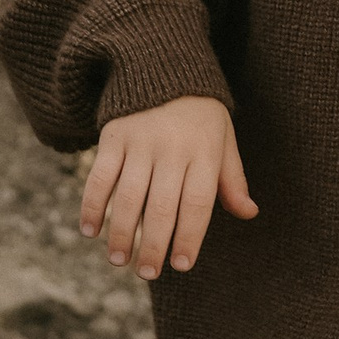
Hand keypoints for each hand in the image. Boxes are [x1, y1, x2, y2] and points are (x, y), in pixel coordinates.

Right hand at [81, 97, 257, 280]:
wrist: (162, 65)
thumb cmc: (199, 115)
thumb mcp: (223, 139)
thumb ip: (232, 179)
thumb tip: (249, 213)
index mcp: (204, 152)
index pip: (197, 205)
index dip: (189, 238)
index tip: (181, 266)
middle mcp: (172, 148)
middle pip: (161, 207)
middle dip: (153, 246)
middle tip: (147, 273)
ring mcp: (140, 141)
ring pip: (128, 197)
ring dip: (121, 233)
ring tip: (119, 260)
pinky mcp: (113, 135)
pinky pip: (100, 176)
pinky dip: (92, 205)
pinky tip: (89, 231)